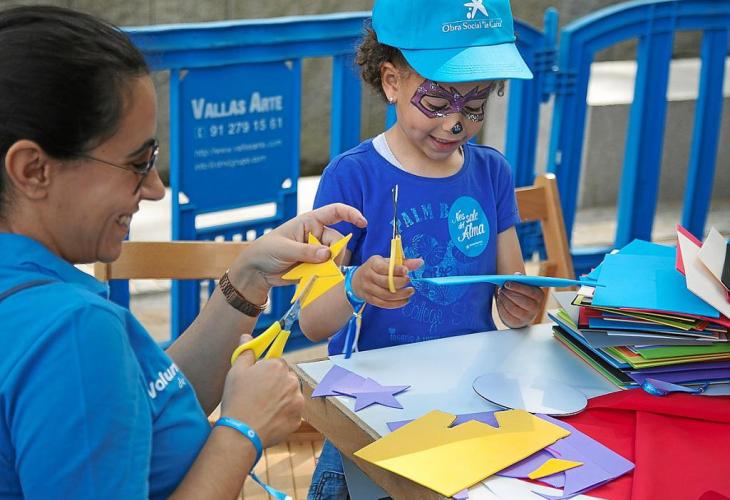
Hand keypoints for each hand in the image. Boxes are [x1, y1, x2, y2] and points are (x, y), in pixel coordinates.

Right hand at [220, 335, 303, 447]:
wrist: (241, 433)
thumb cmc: (237, 400)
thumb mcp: (236, 371)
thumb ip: (245, 351)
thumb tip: (247, 336)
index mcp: (278, 366)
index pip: (277, 363)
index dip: (266, 371)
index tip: (257, 380)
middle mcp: (292, 381)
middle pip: (286, 378)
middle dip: (276, 384)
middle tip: (259, 395)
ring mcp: (297, 401)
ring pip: (290, 395)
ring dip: (281, 399)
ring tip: (263, 409)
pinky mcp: (298, 419)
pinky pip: (292, 413)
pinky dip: (283, 415)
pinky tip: (268, 419)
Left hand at [228, 203, 366, 299]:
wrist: (257, 272)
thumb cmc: (266, 251)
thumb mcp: (284, 249)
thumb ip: (306, 251)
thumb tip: (328, 254)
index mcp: (309, 222)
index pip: (335, 212)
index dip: (351, 214)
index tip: (363, 223)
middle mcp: (316, 235)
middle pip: (338, 241)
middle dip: (336, 253)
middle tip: (326, 265)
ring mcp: (317, 251)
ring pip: (335, 257)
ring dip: (330, 266)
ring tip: (314, 273)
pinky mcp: (316, 266)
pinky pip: (328, 270)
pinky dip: (325, 275)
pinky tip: (315, 279)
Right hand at [352, 255, 422, 308]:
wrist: (356, 280)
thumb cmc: (376, 268)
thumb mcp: (386, 261)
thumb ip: (403, 262)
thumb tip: (420, 262)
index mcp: (373, 264)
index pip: (384, 268)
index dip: (396, 270)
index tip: (407, 271)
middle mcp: (369, 276)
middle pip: (385, 282)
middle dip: (400, 283)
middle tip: (409, 281)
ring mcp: (368, 289)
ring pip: (385, 295)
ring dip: (400, 295)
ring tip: (410, 292)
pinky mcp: (369, 299)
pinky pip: (383, 304)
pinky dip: (395, 304)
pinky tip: (404, 300)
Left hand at [495, 274, 544, 327]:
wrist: (520, 309)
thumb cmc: (521, 294)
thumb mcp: (523, 285)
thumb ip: (520, 279)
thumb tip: (517, 275)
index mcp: (539, 296)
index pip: (530, 291)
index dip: (517, 287)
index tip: (507, 283)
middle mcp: (535, 308)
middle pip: (522, 301)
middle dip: (509, 293)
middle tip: (502, 288)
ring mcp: (527, 317)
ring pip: (513, 308)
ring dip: (504, 299)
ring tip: (501, 293)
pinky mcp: (517, 323)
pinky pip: (507, 315)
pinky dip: (501, 306)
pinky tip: (500, 300)